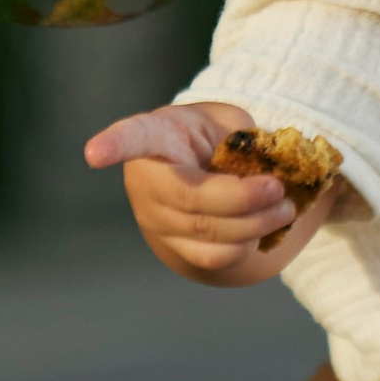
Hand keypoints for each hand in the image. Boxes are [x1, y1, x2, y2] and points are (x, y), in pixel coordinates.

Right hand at [83, 99, 335, 286]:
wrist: (200, 176)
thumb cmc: (212, 140)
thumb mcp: (226, 123)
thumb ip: (244, 137)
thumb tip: (275, 165)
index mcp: (155, 136)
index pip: (131, 138)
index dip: (113, 144)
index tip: (94, 154)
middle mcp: (146, 181)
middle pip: (189, 199)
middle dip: (241, 199)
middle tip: (278, 188)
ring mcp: (156, 219)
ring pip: (206, 233)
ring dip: (256, 224)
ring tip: (285, 208)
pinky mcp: (175, 248)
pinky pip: (213, 257)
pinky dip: (248, 245)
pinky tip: (267, 227)